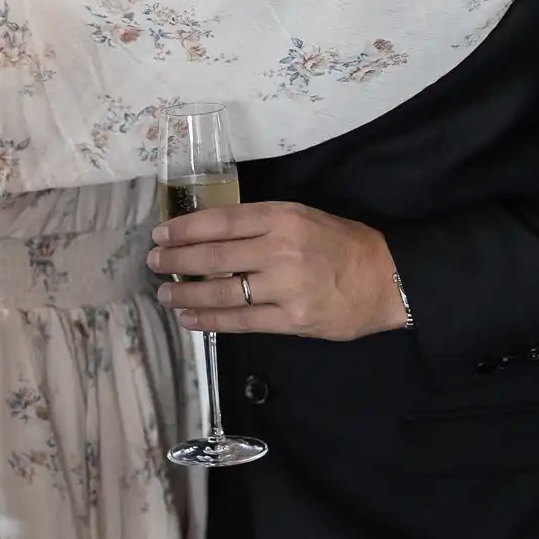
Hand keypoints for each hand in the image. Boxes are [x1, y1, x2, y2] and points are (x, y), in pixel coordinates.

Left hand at [146, 202, 407, 340]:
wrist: (384, 279)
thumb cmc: (340, 243)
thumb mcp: (302, 217)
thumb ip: (260, 224)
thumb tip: (209, 234)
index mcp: (281, 217)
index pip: (221, 221)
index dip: (185, 229)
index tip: (161, 234)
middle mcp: (279, 249)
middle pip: (213, 256)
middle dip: (176, 260)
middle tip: (153, 263)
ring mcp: (284, 286)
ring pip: (221, 292)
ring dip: (185, 294)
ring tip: (164, 294)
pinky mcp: (291, 319)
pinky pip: (240, 321)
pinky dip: (210, 321)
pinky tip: (190, 319)